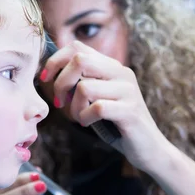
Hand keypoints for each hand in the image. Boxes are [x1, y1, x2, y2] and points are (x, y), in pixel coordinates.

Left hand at [40, 41, 169, 171]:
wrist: (149, 148)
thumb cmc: (115, 123)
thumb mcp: (97, 97)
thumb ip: (81, 82)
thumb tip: (49, 72)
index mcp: (111, 66)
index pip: (77, 47)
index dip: (55, 60)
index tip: (45, 79)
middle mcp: (121, 73)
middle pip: (79, 60)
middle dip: (60, 83)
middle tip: (59, 102)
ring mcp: (127, 90)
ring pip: (84, 87)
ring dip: (73, 107)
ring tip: (78, 117)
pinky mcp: (130, 110)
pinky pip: (96, 108)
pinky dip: (85, 117)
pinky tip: (87, 123)